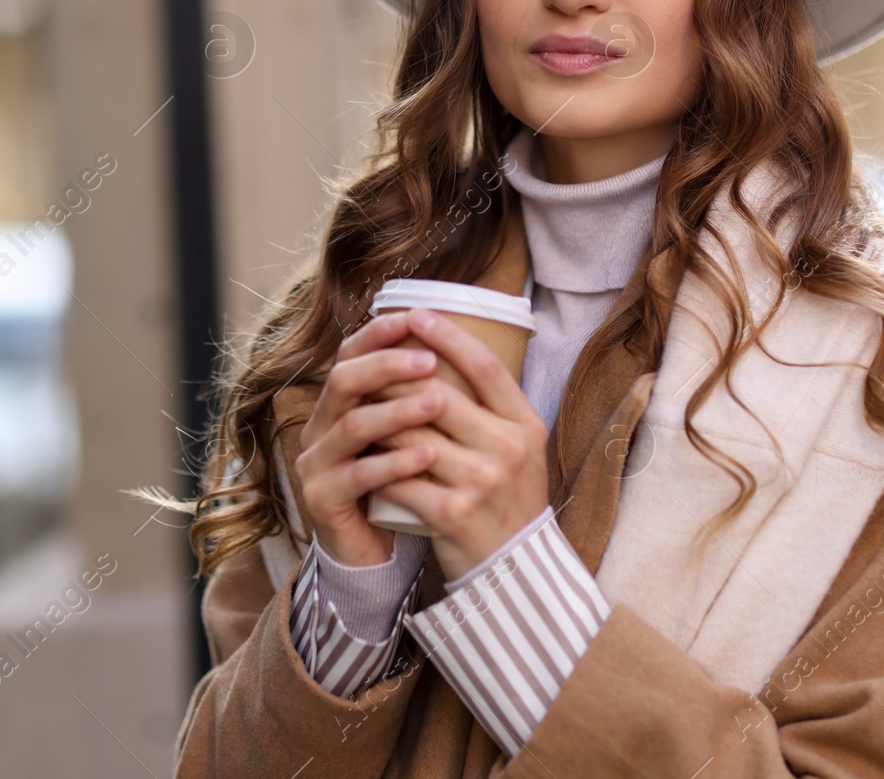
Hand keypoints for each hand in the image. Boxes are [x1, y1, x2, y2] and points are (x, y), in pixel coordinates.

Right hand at [293, 311, 445, 567]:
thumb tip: (457, 347)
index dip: (377, 335)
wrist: (372, 553)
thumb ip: (414, 398)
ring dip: (396, 410)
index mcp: (339, 404)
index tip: (414, 319)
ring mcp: (316, 463)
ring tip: (437, 402)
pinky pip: (356, 475)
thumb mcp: (404, 436)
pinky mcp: (322, 499)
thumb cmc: (397, 487)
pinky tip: (426, 457)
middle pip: (344, 381)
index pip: (350, 355)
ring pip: (350, 425)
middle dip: (387, 366)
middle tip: (429, 360)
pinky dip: (392, 463)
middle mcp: (320, 427)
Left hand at [366, 308, 548, 582]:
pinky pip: (400, 477)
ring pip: (412, 435)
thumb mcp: (518, 448)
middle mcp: (507, 448)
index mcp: (526, 425)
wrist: (514, 568)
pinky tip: (362, 458)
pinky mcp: (452, 512)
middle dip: (397, 378)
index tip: (418, 314)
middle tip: (369, 365)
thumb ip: (488, 407)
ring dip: (379, 422)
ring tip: (357, 406)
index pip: (486, 367)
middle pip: (440, 396)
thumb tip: (444, 352)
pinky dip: (378, 467)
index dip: (450, 336)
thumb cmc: (509, 499)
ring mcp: (480, 481)